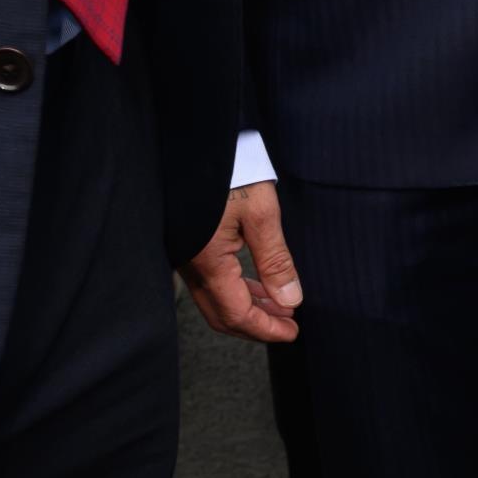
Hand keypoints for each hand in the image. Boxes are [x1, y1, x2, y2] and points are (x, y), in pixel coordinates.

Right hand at [181, 182, 303, 342]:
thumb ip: (276, 260)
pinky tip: (259, 284)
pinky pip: (212, 280)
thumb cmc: (230, 172)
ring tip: (281, 306)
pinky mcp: (188, 245)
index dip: (265, 329)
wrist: (195, 143)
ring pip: (217, 298)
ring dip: (249, 306)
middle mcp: (192, 266)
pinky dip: (237, 288)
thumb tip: (291, 299)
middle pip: (222, 314)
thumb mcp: (261, 213)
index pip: (236, 314)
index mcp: (209, 262)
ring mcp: (187, 257)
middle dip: (257, 324)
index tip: (291, 333)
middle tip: (288, 326)